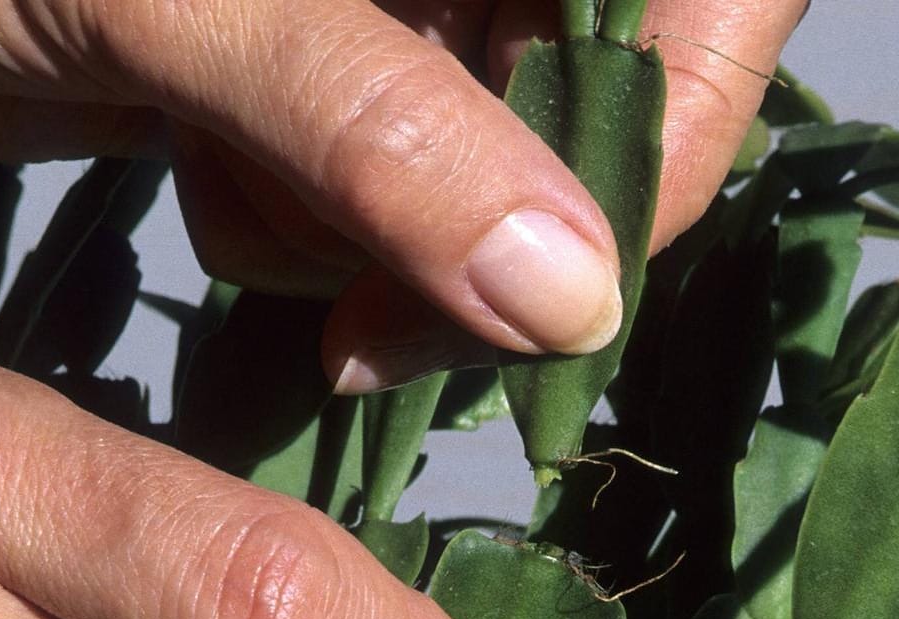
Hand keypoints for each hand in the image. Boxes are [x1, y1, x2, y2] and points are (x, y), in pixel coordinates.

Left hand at [0, 0, 808, 385]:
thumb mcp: (192, 5)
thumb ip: (386, 131)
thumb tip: (573, 296)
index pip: (706, 4)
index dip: (671, 139)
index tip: (569, 287)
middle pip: (602, 105)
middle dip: (494, 222)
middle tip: (373, 309)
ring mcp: (403, 23)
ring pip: (500, 176)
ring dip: (386, 234)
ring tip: (240, 187)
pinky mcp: (333, 92)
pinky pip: (401, 203)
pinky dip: (320, 235)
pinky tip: (215, 184)